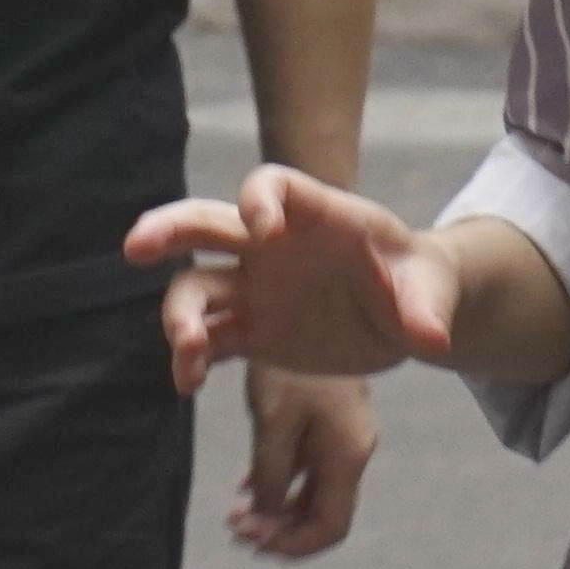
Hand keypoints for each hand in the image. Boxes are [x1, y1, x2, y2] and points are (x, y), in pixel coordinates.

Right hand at [128, 173, 462, 381]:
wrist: (404, 315)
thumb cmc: (418, 282)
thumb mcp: (432, 288)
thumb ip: (426, 307)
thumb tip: (431, 337)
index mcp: (312, 215)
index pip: (272, 186)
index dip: (259, 199)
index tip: (260, 229)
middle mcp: (268, 245)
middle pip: (204, 223)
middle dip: (168, 229)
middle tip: (137, 246)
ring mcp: (253, 287)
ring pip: (195, 288)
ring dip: (180, 315)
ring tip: (188, 351)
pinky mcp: (251, 331)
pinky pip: (209, 342)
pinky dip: (191, 359)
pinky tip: (188, 383)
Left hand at [228, 363, 378, 557]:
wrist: (310, 300)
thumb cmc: (292, 360)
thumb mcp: (274, 419)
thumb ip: (270, 473)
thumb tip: (263, 516)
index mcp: (348, 454)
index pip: (330, 526)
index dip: (292, 545)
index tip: (252, 543)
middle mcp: (351, 449)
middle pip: (322, 512)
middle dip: (280, 530)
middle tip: (237, 531)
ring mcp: (341, 434)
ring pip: (312, 490)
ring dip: (276, 507)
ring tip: (238, 514)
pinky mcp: (326, 419)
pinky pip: (306, 464)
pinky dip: (280, 480)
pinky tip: (247, 484)